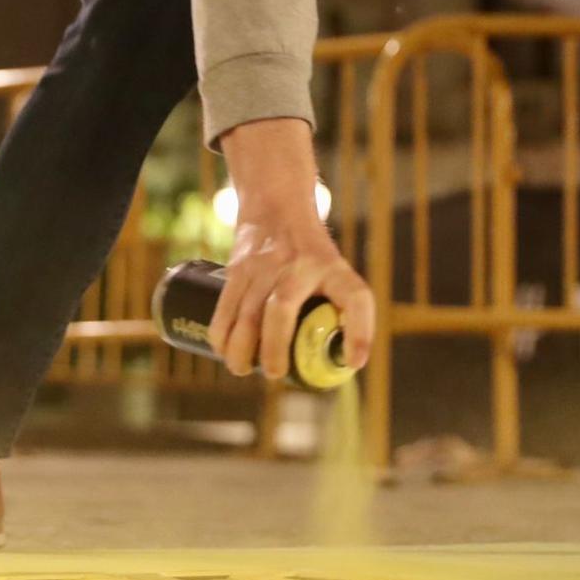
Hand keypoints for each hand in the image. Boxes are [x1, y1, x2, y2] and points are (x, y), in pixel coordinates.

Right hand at [207, 118, 374, 380]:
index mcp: (332, 269)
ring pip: (247, 312)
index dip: (359, 332)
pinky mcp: (238, 268)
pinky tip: (222, 351)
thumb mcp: (336, 271)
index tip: (353, 361)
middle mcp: (299, 266)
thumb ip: (345, 310)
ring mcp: (264, 266)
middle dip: (274, 348)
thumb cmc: (310, 255)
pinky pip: (225, 305)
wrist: (276, 205)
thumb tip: (347, 362)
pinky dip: (221, 333)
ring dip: (241, 348)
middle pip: (282, 309)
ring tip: (243, 369)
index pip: (355, 297)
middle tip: (274, 374)